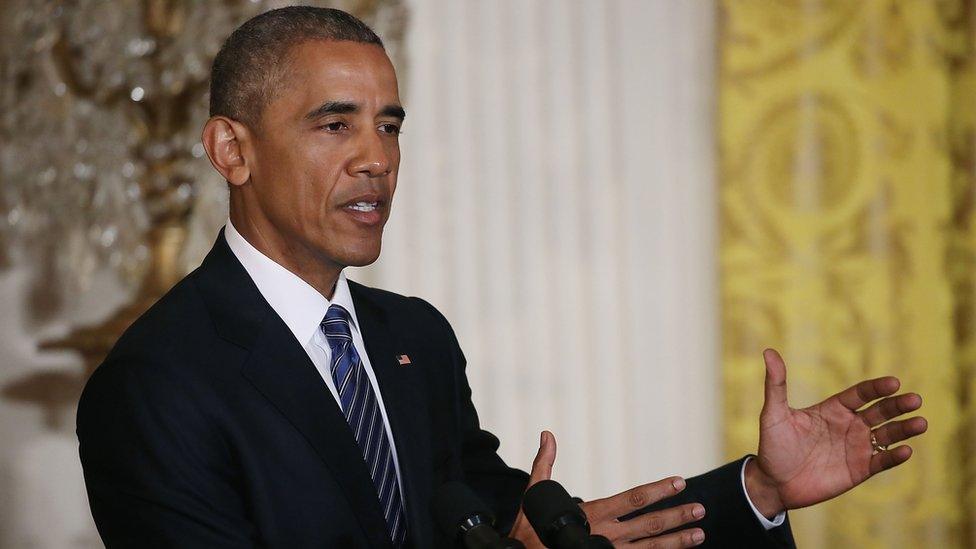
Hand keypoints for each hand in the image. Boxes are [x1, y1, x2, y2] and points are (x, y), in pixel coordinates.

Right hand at [510, 431, 705, 547]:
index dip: (658, 490)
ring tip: (699, 534)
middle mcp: (607, 535)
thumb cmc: (531, 528)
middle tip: (700, 509)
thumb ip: (545, 463)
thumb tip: (547, 434)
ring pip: (651, 548)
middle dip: (676, 516)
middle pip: (649, 525)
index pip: (633, 499)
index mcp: (594, 513)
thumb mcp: (535, 493)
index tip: (679, 482)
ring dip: (677, 541)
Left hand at [745, 348, 928, 516]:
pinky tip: (906, 450)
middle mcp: (850, 425)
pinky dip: (894, 457)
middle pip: (880, 412)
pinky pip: (882, 462)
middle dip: (898, 406)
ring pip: (887, 435)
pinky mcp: (859, 470)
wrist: (773, 482)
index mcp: (833, 409)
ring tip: (921, 423)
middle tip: (916, 400)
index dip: (877, 388)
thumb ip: (776, 384)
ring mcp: (856, 448)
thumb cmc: (772, 445)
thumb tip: (769, 352)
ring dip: (904, 429)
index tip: (894, 382)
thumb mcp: (774, 413)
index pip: (861, 394)